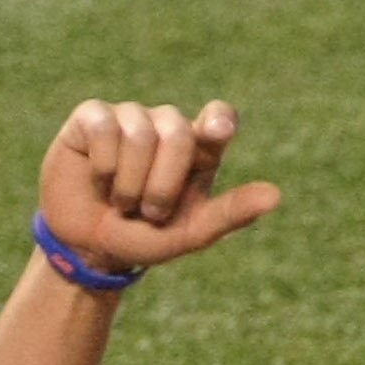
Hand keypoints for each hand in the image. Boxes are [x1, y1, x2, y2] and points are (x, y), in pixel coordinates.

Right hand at [36, 98, 281, 280]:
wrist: (89, 248)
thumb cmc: (145, 238)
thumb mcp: (189, 233)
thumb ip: (230, 213)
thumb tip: (276, 195)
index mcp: (198, 149)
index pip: (219, 118)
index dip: (219, 120)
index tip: (217, 132)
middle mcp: (167, 126)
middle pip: (178, 134)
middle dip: (162, 184)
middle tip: (149, 211)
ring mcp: (129, 117)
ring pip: (139, 135)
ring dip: (129, 184)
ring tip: (121, 201)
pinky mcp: (92, 117)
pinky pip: (105, 128)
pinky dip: (104, 166)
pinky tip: (99, 180)